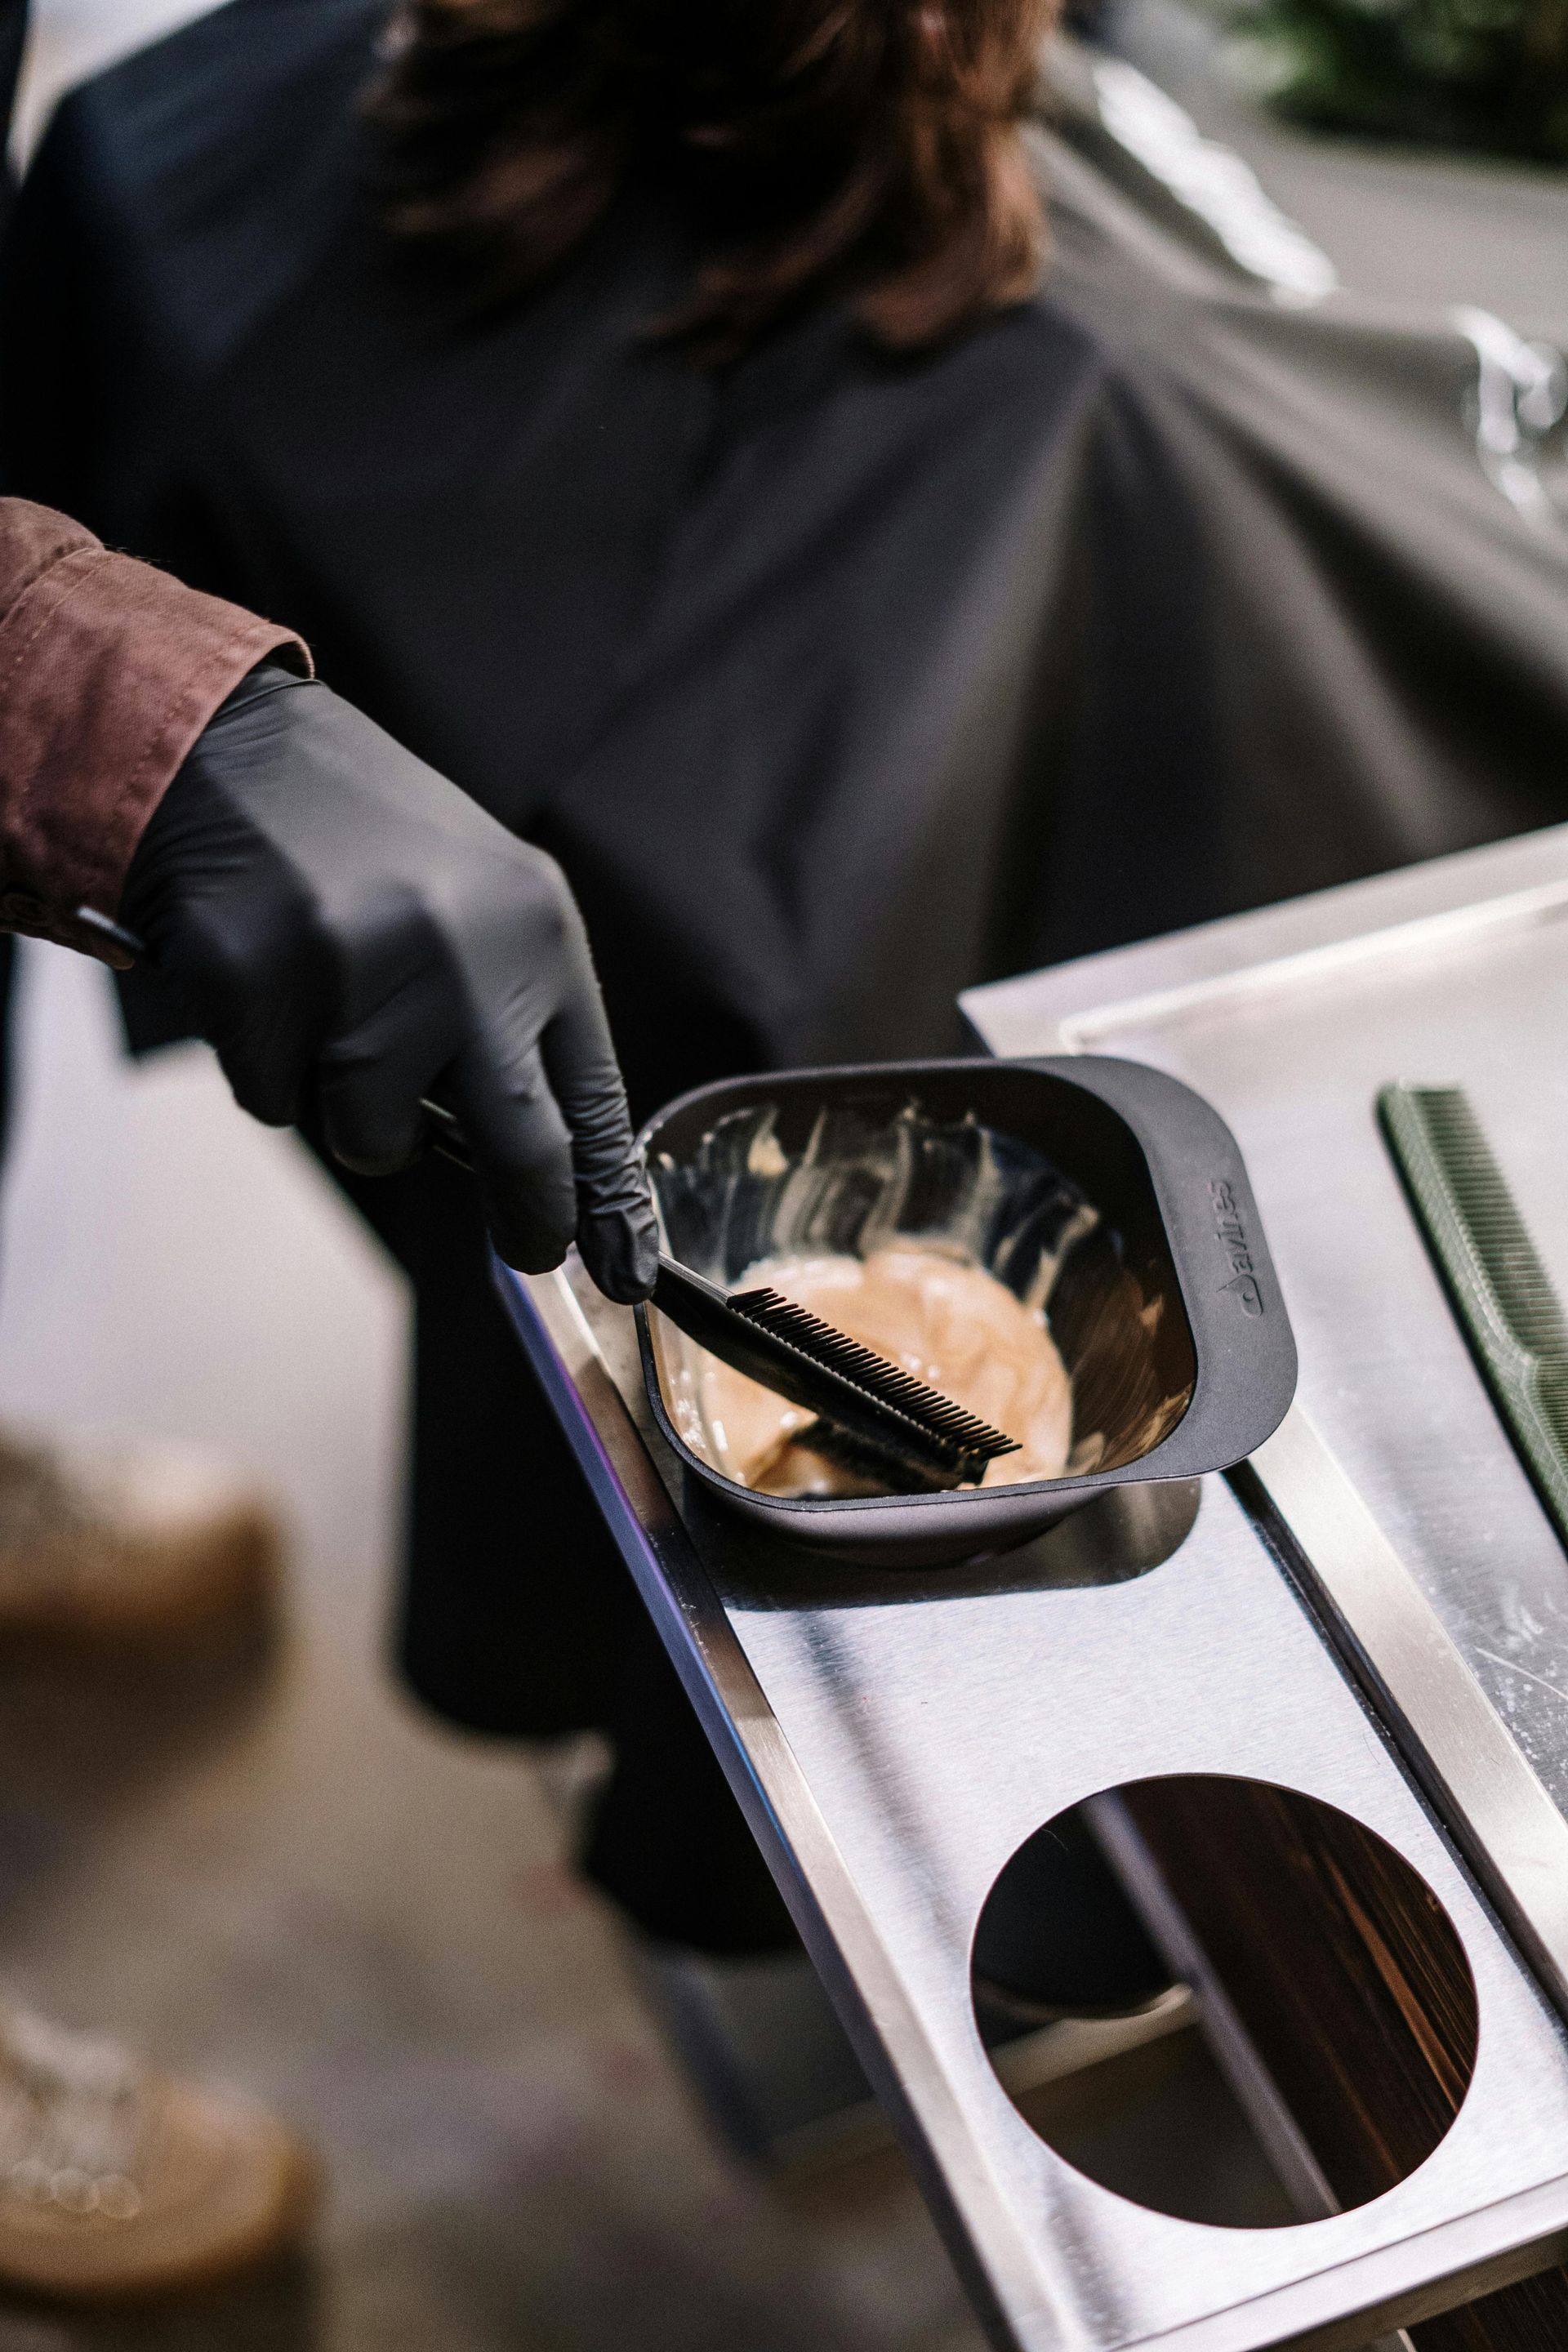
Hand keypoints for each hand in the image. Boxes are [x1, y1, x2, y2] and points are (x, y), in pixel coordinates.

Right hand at [120, 662, 658, 1299]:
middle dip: (530, 1220)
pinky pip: (275, 1103)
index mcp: (534, 932)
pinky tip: (271, 987)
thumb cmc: (369, 844)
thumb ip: (516, 1018)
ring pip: (374, 1141)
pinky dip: (270, 1069)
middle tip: (529, 1248)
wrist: (232, 750)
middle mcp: (460, 955)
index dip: (608, 1198)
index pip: (591, 1097)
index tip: (625, 1268)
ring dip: (354, 1110)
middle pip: (521, 1151)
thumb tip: (549, 1166)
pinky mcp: (255, 987)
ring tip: (336, 1014)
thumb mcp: (483, 904)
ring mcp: (356, 974)